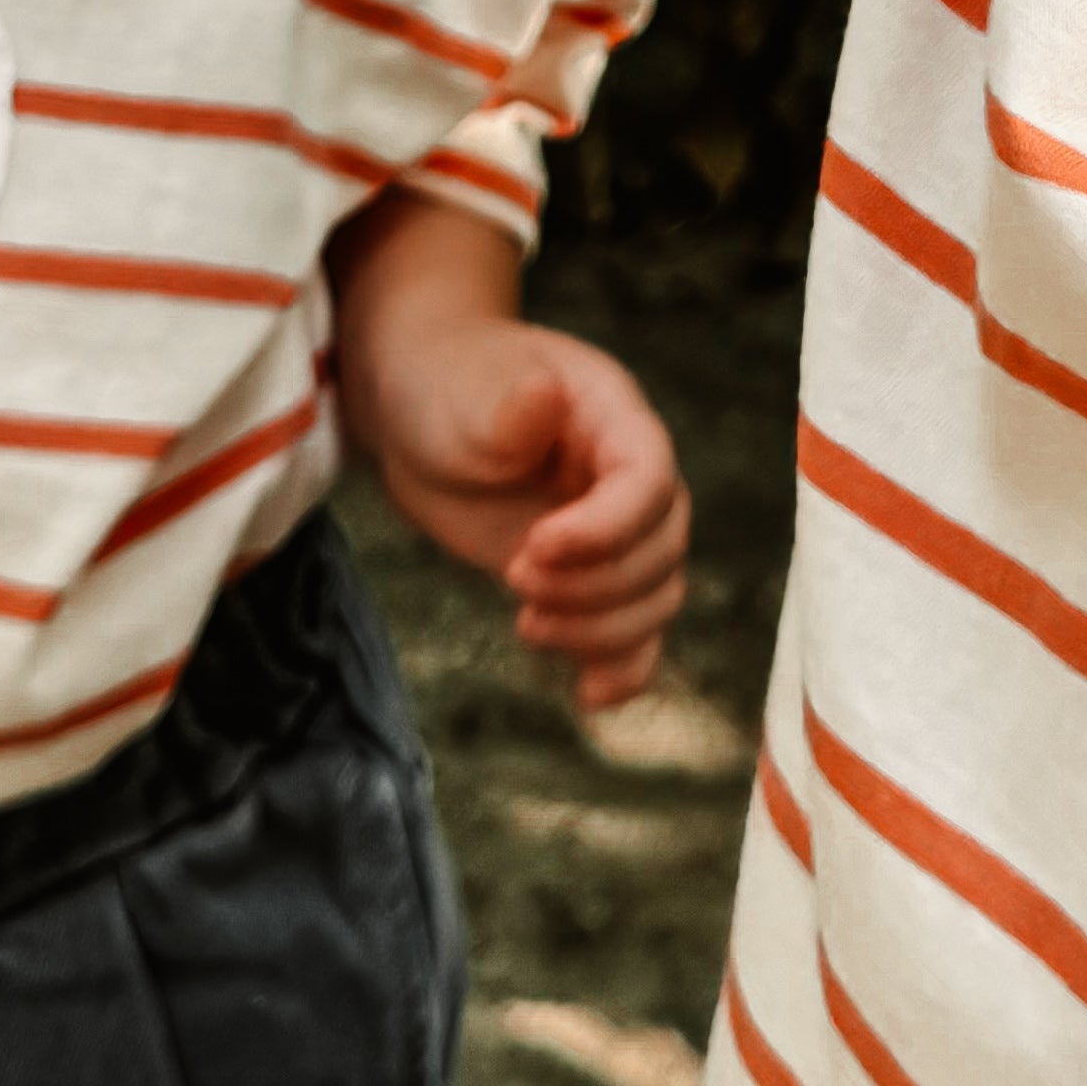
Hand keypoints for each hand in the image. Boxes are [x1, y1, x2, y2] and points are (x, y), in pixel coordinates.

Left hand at [350, 307, 690, 715]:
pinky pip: (636, 633)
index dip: (606, 527)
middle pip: (662, 548)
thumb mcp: (468, 394)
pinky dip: (622, 669)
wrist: (424, 414)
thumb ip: (509, 406)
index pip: (649, 480)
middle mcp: (633, 479)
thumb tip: (544, 396)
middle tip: (514, 575)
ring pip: (656, 597)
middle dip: (594, 582)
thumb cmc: (450, 389)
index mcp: (615, 419)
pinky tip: (586, 696)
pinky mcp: (590, 578)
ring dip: (601, 627)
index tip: (533, 547)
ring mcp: (616, 532)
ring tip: (526, 624)